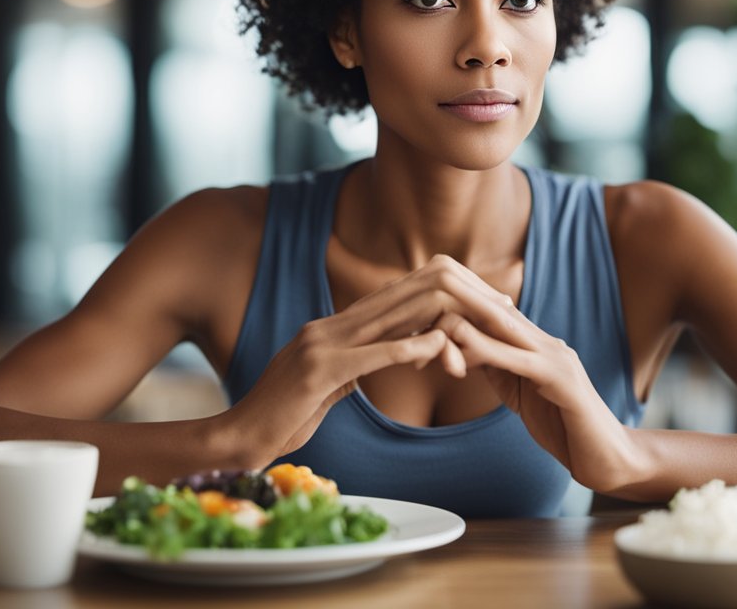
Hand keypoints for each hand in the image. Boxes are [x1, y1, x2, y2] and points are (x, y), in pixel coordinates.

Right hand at [224, 255, 515, 465]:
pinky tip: (437, 348)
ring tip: (482, 319)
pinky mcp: (316, 372)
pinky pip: (369, 356)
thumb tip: (389, 354)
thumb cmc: (282, 419)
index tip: (482, 301)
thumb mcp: (328, 385)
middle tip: (499, 302)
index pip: (395, 300)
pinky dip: (406, 349)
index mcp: (331, 328)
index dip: (440, 295)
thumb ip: (357, 365)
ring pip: (390, 319)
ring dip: (440, 317)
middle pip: (400, 297)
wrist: (237, 439)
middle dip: (453, 297)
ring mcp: (319, 345)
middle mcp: (327, 327)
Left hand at [436, 288, 638, 491]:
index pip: (492, 314)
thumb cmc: (564, 429)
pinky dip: (488, 352)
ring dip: (466, 322)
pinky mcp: (562, 379)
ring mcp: (556, 357)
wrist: (609, 459)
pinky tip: (462, 353)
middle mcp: (546, 343)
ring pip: (504, 328)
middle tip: (419, 302)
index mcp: (537, 345)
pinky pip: (518, 360)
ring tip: (432, 321)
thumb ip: (497, 368)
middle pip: (495, 311)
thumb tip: (462, 350)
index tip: (421, 310)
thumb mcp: (521, 393)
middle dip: (456, 304)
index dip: (457, 308)